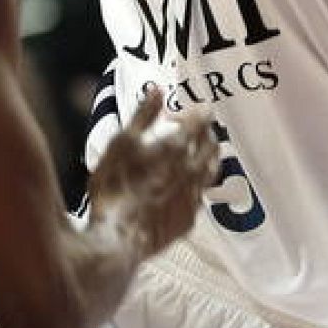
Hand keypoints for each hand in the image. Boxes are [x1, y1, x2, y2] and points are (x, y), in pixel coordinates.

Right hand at [86, 88, 217, 258]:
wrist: (117, 237)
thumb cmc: (115, 187)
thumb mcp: (121, 142)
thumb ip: (143, 115)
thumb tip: (157, 91)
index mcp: (175, 148)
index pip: (200, 121)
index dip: (200, 110)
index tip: (197, 106)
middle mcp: (191, 171)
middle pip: (211, 144)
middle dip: (206, 131)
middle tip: (195, 127)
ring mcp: (192, 197)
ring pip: (212, 170)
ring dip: (208, 156)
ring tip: (198, 152)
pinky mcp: (187, 219)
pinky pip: (201, 195)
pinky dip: (197, 183)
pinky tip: (185, 185)